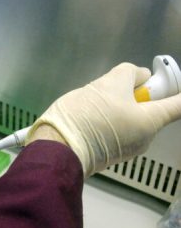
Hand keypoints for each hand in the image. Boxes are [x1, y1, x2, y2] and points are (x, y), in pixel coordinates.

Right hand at [27, 63, 180, 176]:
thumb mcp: (110, 83)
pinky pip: (114, 130)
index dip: (177, 88)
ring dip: (117, 107)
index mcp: (150, 122)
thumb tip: (140, 77)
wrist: (58, 145)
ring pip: (128, 119)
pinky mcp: (107, 153)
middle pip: (149, 110)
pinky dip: (106, 120)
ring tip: (93, 103)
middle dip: (135, 95)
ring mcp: (125, 149)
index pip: (179, 105)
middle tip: (112, 87)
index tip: (168, 80)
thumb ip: (130, 73)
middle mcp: (143, 139)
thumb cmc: (87, 115)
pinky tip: (88, 117)